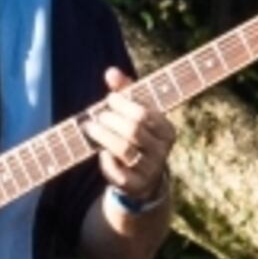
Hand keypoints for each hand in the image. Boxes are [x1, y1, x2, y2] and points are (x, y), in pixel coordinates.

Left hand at [85, 67, 174, 208]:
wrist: (143, 177)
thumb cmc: (137, 136)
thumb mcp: (136, 113)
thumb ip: (125, 92)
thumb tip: (111, 72)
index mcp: (167, 131)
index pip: (145, 114)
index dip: (124, 104)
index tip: (109, 99)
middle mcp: (162, 151)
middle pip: (133, 130)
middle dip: (111, 120)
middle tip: (97, 115)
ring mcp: (150, 170)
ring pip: (124, 150)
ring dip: (103, 136)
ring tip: (90, 127)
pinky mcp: (135, 186)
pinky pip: (118, 172)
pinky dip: (106, 160)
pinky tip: (99, 151)